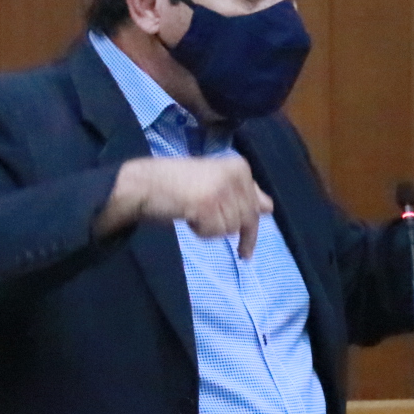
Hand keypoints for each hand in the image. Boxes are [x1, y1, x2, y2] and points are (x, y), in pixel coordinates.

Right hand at [98, 156, 274, 257]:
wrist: (144, 183)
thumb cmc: (177, 183)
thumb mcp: (216, 182)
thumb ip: (242, 193)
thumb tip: (269, 207)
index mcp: (240, 167)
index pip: (259, 205)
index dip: (251, 226)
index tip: (244, 246)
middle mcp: (235, 175)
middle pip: (248, 219)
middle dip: (233, 232)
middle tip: (227, 241)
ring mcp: (222, 189)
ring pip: (231, 228)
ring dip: (212, 229)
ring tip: (193, 213)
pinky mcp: (208, 204)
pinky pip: (214, 233)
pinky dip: (201, 232)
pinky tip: (188, 217)